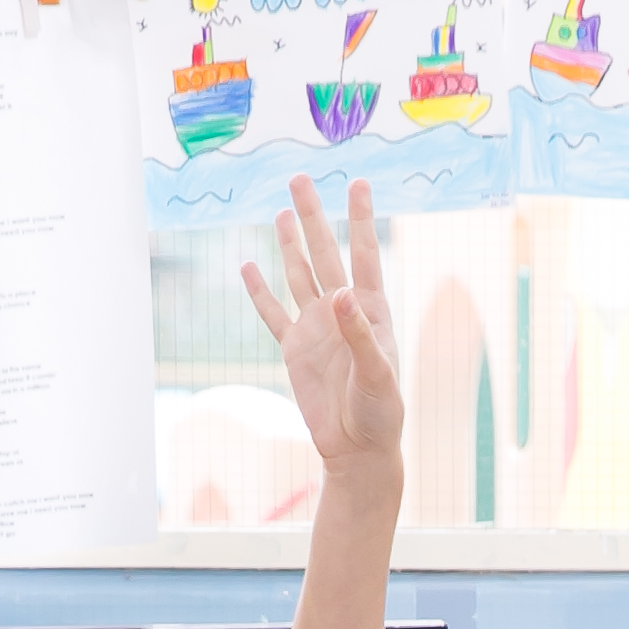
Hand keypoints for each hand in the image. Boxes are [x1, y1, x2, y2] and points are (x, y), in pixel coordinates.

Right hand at [242, 175, 401, 477]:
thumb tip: (342, 294)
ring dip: (289, 244)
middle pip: (325, 253)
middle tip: (300, 180)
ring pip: (298, 275)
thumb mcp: (378, 374)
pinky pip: (272, 314)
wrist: (357, 448)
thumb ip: (360, 334)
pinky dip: (259, 292)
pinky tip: (247, 266)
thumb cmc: (380, 413)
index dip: (361, 219)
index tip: (358, 183)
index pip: (365, 255)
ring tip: (281, 213)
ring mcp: (315, 328)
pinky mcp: (294, 350)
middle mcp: (341, 312)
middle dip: (313, 217)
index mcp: (370, 311)